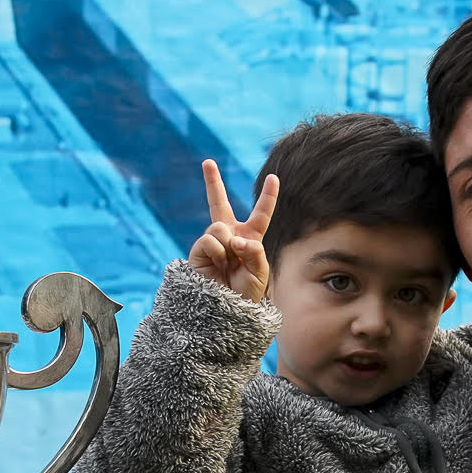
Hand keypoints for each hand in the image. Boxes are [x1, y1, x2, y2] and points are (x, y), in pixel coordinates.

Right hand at [188, 160, 278, 302]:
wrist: (227, 310)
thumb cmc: (247, 293)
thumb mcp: (260, 271)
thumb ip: (253, 250)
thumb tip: (232, 238)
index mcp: (249, 238)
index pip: (260, 214)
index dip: (267, 196)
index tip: (273, 177)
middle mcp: (229, 236)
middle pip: (219, 203)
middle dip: (212, 182)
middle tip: (207, 162)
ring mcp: (212, 242)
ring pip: (220, 227)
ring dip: (228, 246)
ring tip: (228, 264)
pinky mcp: (199, 250)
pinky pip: (210, 240)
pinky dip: (217, 252)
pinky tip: (217, 265)